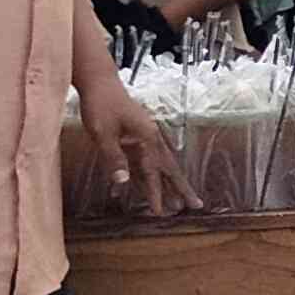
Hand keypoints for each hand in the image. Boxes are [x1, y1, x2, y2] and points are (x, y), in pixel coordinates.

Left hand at [86, 89, 195, 217]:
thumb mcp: (103, 133)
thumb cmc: (101, 104)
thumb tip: (123, 183)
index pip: (153, 172)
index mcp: (147, 138)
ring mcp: (143, 137)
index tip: (160, 212)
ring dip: (166, 184)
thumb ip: (114, 158)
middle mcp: (150, 138)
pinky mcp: (133, 136)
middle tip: (195, 205)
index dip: (156, 193)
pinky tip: (134, 188)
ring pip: (159, 165)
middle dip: (180, 188)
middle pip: (169, 168)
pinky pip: (141, 161)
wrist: (98, 81)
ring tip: (176, 202)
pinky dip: (142, 176)